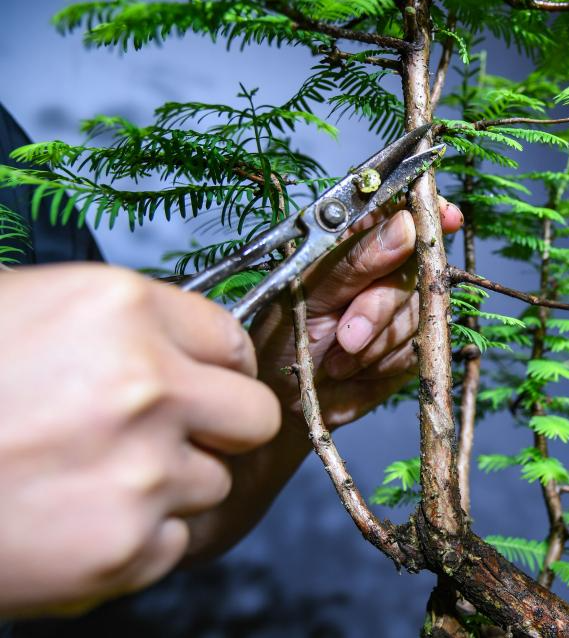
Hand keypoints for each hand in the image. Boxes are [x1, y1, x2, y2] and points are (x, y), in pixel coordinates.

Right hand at [0, 265, 279, 615]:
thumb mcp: (23, 308)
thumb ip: (119, 324)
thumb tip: (185, 344)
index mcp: (121, 310)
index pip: (233, 339)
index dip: (218, 365)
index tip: (204, 380)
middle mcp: (146, 387)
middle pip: (254, 416)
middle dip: (219, 426)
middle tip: (167, 432)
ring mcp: (140, 473)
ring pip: (213, 483)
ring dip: (168, 485)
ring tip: (87, 476)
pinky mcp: (122, 550)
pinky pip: (174, 541)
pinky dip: (137, 538)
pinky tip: (73, 519)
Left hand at [251, 196, 463, 427]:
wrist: (286, 402)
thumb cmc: (283, 338)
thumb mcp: (309, 292)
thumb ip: (356, 260)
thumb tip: (406, 225)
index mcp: (352, 242)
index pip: (400, 211)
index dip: (427, 210)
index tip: (447, 218)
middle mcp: (383, 268)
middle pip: (418, 265)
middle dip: (382, 306)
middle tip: (346, 334)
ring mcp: (402, 306)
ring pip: (420, 309)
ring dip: (378, 339)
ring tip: (338, 355)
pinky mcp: (414, 344)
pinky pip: (421, 344)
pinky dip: (386, 361)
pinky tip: (357, 368)